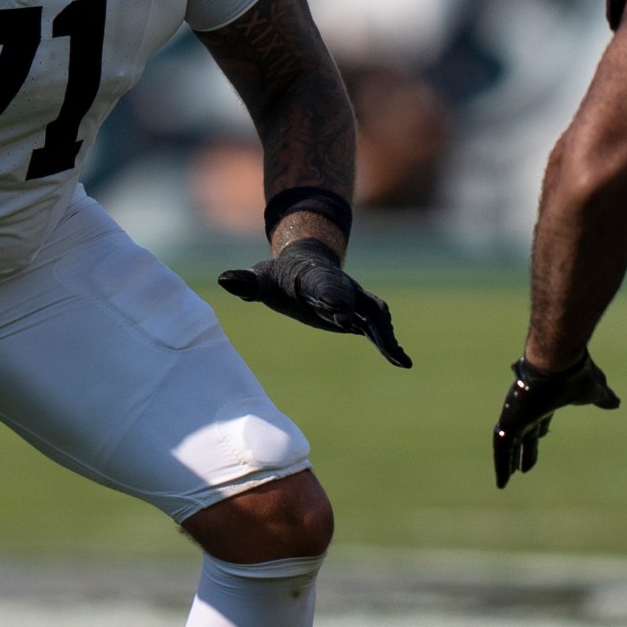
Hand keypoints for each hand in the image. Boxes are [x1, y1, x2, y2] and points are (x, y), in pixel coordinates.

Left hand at [218, 238, 410, 367]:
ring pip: (375, 315)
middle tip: (377, 340)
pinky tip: (403, 362)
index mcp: (315, 278)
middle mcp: (341, 287)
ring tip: (399, 358)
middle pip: (357, 301)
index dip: (334, 299)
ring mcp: (353, 300)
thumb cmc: (278, 277)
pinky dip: (390, 343)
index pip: (326, 287)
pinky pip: (378, 327)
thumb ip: (245, 282)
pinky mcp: (359, 314)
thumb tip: (223, 280)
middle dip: (365, 319)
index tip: (341, 316)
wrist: (305, 264)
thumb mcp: (260, 278)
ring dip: (386, 335)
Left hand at [492, 353, 620, 487]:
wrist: (560, 362)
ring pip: (508, 444)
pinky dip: (501, 465)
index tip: (539, 438)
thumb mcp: (593, 391)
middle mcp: (529, 407)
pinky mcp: (509, 421)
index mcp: (546, 400)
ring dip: (508, 461)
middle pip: (525, 434)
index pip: (541, 419)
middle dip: (524, 450)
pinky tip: (501, 483)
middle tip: (522, 468)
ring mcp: (517, 414)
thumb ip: (602, 397)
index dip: (539, 432)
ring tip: (505, 481)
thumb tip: (616, 402)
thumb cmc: (576, 373)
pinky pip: (502, 448)